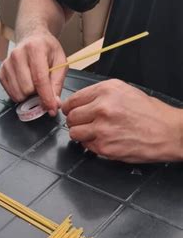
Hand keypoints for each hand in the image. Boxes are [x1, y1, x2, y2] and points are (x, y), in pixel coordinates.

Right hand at [0, 30, 66, 114]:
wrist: (31, 38)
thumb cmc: (47, 50)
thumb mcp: (60, 62)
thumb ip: (57, 83)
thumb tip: (54, 104)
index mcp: (35, 48)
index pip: (40, 79)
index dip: (46, 97)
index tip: (52, 109)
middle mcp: (17, 54)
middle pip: (27, 89)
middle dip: (37, 93)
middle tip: (42, 86)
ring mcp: (7, 63)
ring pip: (18, 94)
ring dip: (28, 95)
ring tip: (33, 84)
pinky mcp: (1, 72)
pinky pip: (10, 94)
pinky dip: (19, 94)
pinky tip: (24, 84)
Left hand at [62, 79, 182, 162]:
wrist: (167, 132)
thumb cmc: (149, 113)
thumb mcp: (125, 92)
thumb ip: (100, 96)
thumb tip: (79, 103)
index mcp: (107, 91)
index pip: (73, 100)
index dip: (70, 108)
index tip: (72, 112)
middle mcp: (103, 108)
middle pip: (71, 117)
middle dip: (75, 122)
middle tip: (85, 124)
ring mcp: (102, 129)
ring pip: (74, 133)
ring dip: (81, 134)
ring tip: (94, 133)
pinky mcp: (104, 147)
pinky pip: (86, 146)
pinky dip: (91, 145)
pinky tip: (104, 140)